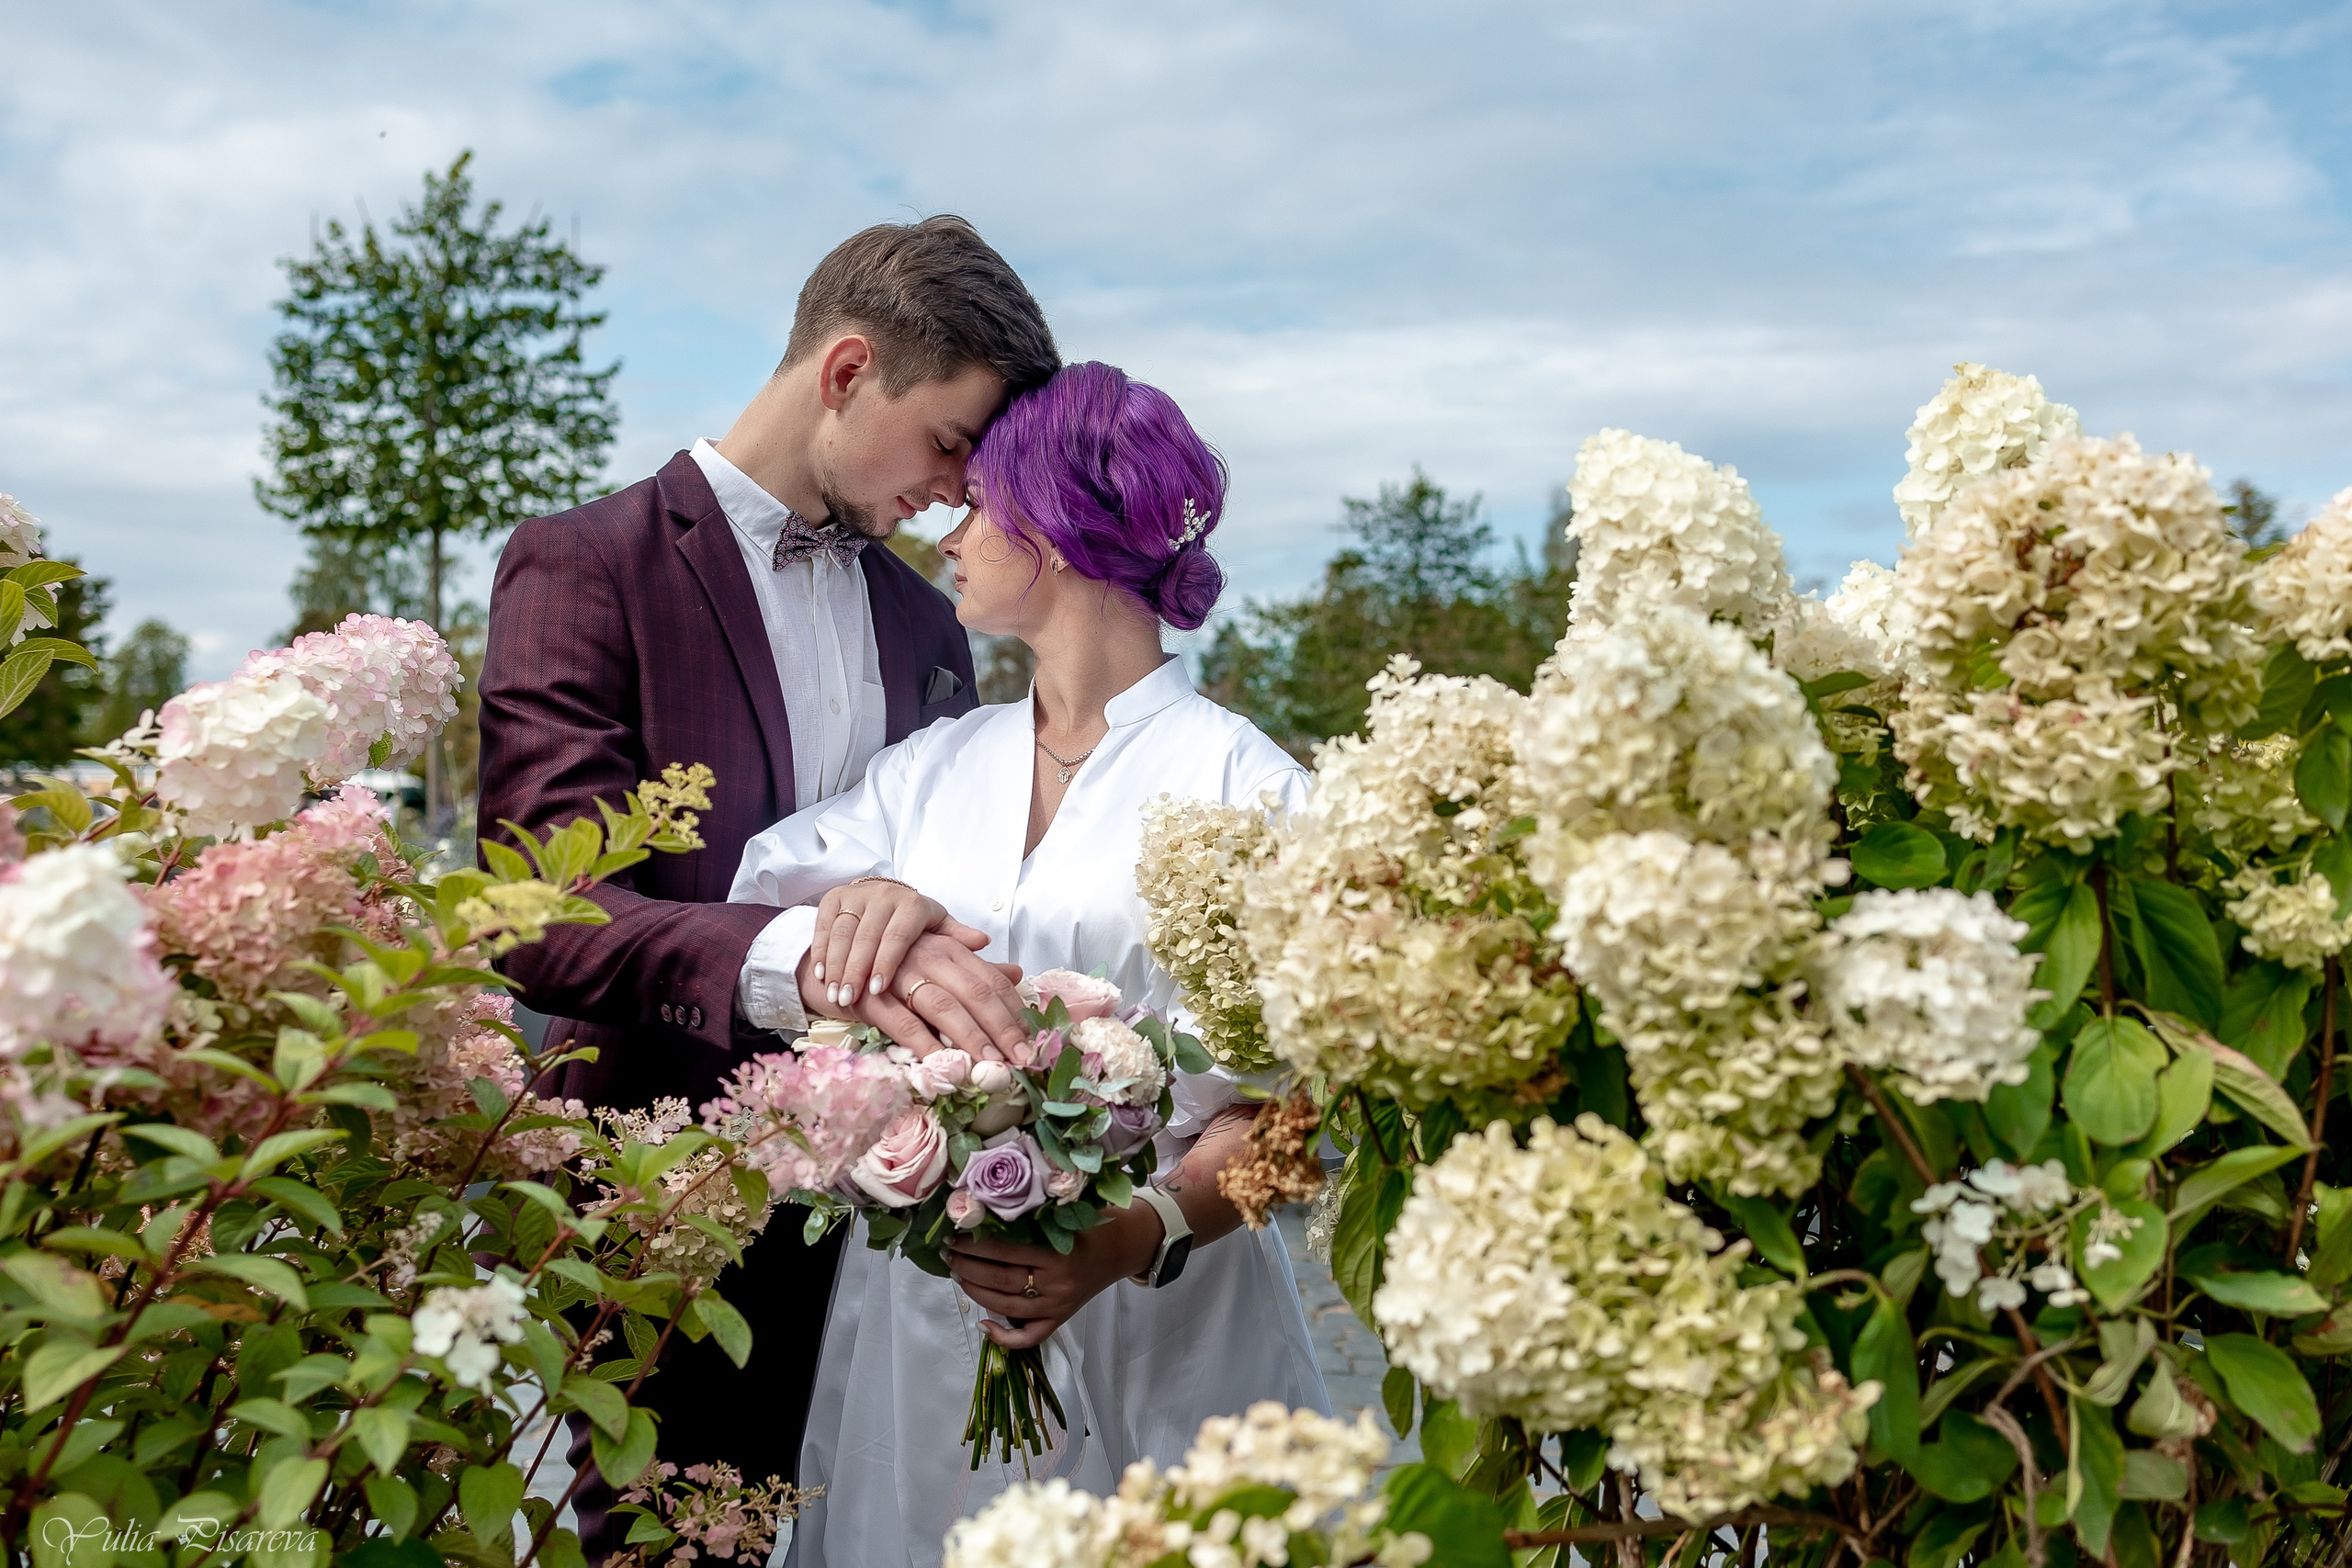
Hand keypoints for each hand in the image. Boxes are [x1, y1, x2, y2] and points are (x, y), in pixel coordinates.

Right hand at [799, 914, 1028, 1056]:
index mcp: (949, 947)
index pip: (991, 980)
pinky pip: (904, 1022)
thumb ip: (974, 967)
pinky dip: (924, 1045)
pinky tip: (941, 1065)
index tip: (1032, 1043)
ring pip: (944, 1006)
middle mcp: (929, 955)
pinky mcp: (872, 996)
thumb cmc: (890, 963)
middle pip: (975, 993)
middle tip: (1021, 1061)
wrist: (830, 959)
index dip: (1014, 1012)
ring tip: (990, 1066)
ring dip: (970, 1038)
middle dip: (1002, 1029)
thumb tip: (1017, 974)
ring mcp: (900, 974)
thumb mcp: (935, 958)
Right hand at [809, 879, 978, 1006]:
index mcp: (913, 905)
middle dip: (856, 970)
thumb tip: (990, 949)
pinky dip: (820, 952)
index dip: (886, 962)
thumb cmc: (912, 925)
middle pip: (867, 936)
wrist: (878, 900)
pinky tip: (820, 975)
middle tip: (848, 999)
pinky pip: (823, 927)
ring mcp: (856, 896)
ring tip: (834, 994)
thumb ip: (960, 943)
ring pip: (843, 933)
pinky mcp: (832, 899)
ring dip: (836, 965)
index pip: (899, 935)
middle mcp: (884, 897)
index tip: (877, 989)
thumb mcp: (938, 931)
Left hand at [946, 1206, 1162, 1348]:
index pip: (1007, 1251)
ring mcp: (1058, 1305)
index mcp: (1059, 1253)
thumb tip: (985, 1215)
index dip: (976, 1245)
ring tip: (958, 1275)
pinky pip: (1029, 1337)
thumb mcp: (1067, 1215)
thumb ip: (1034, 1218)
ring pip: (1007, 1307)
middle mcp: (1058, 1283)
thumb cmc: (1092, 1224)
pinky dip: (1004, 1337)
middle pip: (1002, 1280)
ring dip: (976, 1293)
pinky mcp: (1060, 1319)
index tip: (954, 1236)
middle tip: (948, 1255)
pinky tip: (983, 1325)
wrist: (1123, 1247)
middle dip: (969, 1267)